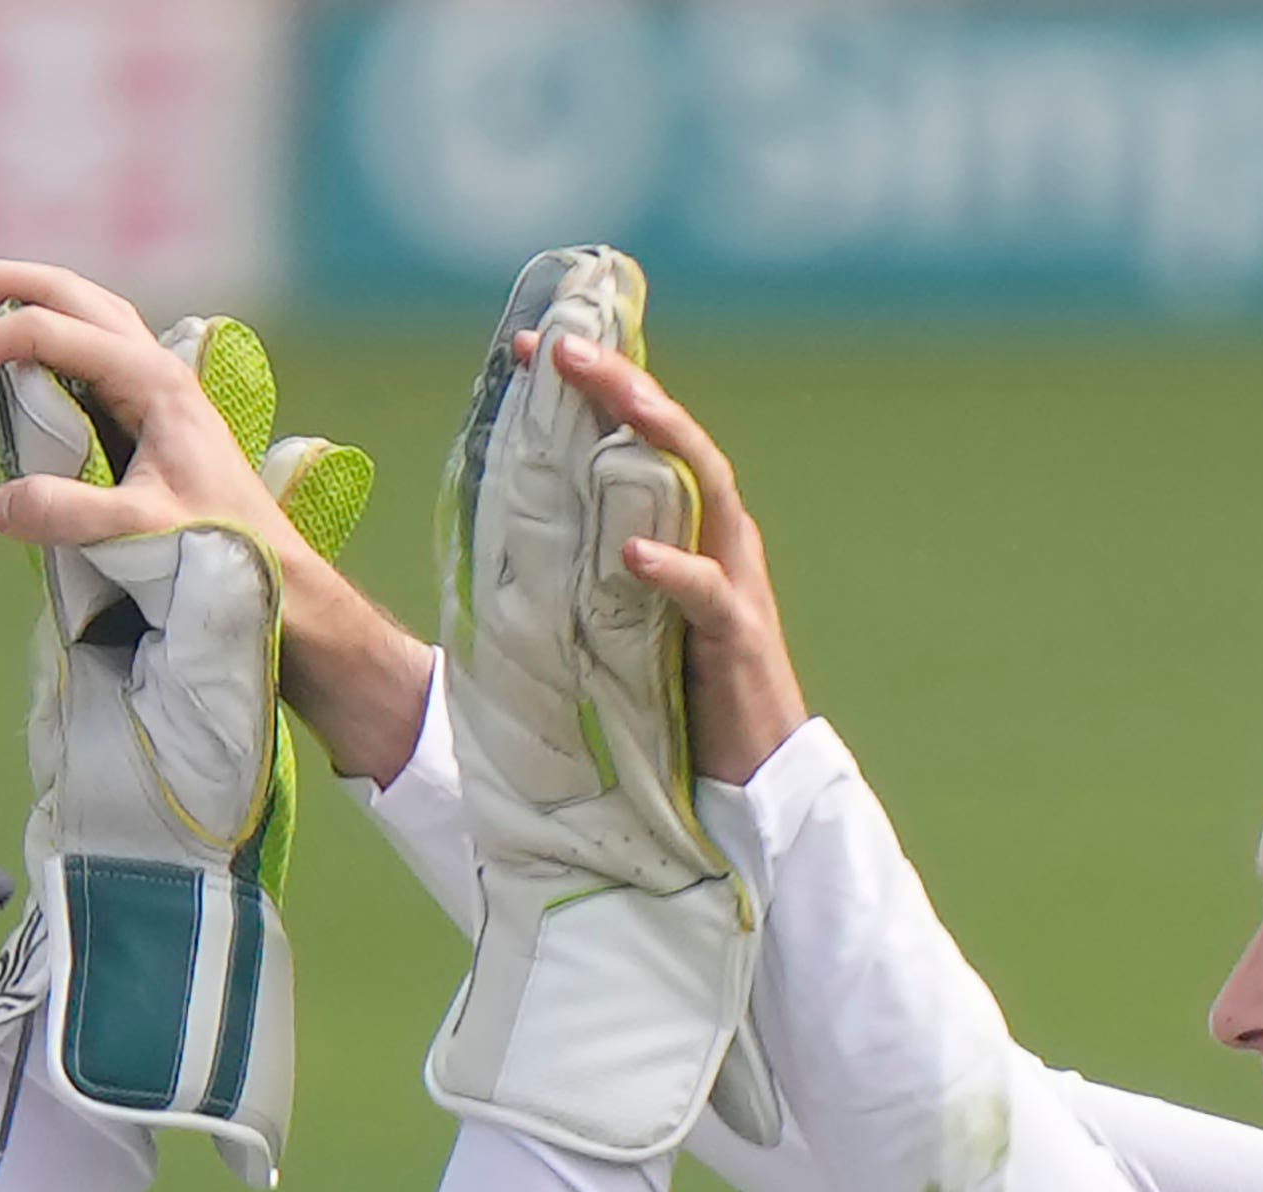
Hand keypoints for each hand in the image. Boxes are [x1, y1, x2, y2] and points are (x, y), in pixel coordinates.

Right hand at [0, 260, 434, 786]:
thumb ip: (68, 515)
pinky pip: (87, 349)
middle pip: (59, 290)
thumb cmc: (225, 556)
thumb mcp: (141, 535)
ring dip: (15, 299)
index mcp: (152, 379)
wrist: (282, 582)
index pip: (43, 333)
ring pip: (77, 309)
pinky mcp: (149, 411)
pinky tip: (13, 360)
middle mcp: (154, 365)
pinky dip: (41, 339)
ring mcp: (154, 383)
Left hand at [530, 331, 808, 786]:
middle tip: (565, 347)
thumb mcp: (622, 613)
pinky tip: (633, 554)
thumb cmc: (680, 693)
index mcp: (687, 526)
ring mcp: (735, 580)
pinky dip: (673, 570)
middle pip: (675, 439)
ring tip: (616, 404)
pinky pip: (708, 593)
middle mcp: (718, 537)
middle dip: (623, 385)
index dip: (595, 386)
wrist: (751, 774)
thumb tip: (511, 533)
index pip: (639, 437)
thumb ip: (586, 565)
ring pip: (707, 490)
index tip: (530, 346)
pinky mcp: (740, 636)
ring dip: (660, 440)